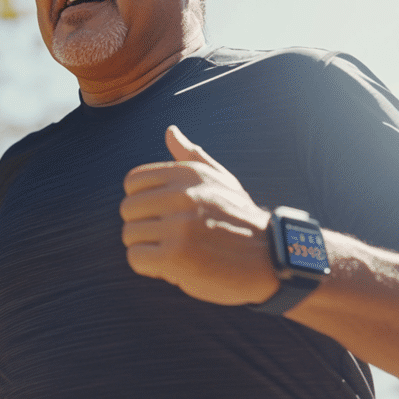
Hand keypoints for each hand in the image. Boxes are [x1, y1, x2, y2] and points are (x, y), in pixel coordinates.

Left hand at [120, 125, 276, 305]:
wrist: (270, 259)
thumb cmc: (240, 219)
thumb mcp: (220, 180)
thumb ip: (191, 156)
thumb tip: (170, 132)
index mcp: (188, 174)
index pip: (132, 182)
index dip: (142, 201)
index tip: (163, 214)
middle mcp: (182, 195)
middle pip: (128, 209)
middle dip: (144, 226)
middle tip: (171, 237)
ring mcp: (178, 226)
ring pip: (129, 235)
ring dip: (148, 248)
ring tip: (176, 251)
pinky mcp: (176, 256)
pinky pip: (135, 258)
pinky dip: (149, 266)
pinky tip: (173, 266)